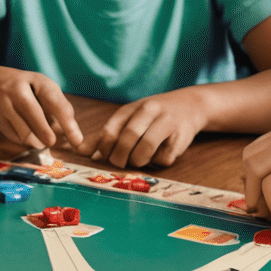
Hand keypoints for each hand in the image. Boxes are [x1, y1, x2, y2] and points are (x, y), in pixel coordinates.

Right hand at [0, 67, 82, 153]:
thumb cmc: (30, 91)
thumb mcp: (45, 91)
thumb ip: (61, 109)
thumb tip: (75, 137)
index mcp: (37, 80)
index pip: (55, 101)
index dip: (67, 122)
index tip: (77, 140)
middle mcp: (18, 89)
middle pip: (33, 113)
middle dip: (45, 131)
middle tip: (52, 142)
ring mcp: (4, 102)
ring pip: (22, 130)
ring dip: (36, 141)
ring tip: (41, 141)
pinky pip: (14, 136)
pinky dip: (24, 141)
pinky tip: (26, 134)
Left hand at [92, 89, 207, 169]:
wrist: (189, 106)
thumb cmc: (152, 116)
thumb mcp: (128, 119)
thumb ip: (106, 135)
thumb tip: (81, 151)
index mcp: (132, 108)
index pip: (111, 129)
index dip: (104, 148)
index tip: (101, 158)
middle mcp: (149, 111)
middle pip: (127, 139)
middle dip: (120, 157)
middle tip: (119, 163)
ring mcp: (166, 124)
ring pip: (145, 149)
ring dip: (138, 161)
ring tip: (138, 159)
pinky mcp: (180, 139)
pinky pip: (163, 159)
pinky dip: (157, 163)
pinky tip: (157, 155)